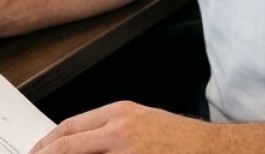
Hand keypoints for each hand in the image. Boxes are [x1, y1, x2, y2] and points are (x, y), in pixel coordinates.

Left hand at [30, 101, 214, 153]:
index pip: (69, 129)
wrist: (217, 152)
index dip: (47, 144)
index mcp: (119, 115)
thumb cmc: (183, 141)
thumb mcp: (143, 123)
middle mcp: (120, 132)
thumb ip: (110, 132)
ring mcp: (127, 153)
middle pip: (67, 147)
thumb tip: (80, 145)